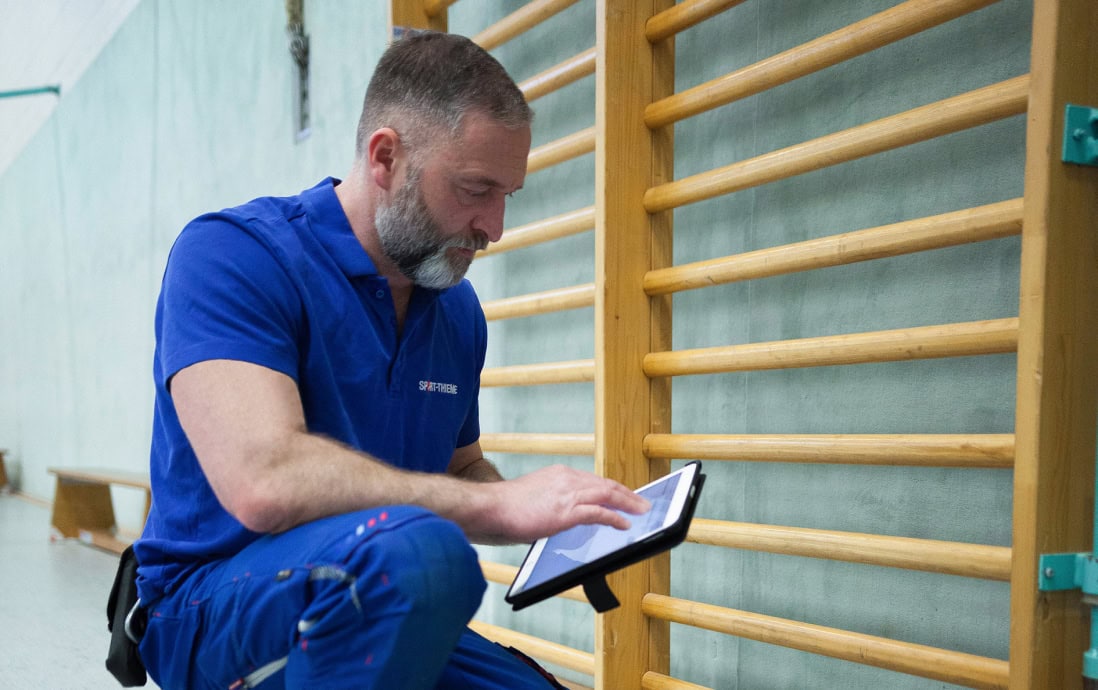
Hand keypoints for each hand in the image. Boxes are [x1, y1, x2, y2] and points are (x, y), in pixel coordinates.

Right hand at [476, 464, 650, 543]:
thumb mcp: (535, 497)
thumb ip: (552, 502)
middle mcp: (566, 479)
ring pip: (607, 494)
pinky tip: (624, 524)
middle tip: (641, 502)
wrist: (491, 507)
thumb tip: (559, 515)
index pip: (593, 480)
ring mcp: (567, 494)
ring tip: (641, 511)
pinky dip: (614, 518)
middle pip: (605, 484)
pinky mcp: (566, 511)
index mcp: (558, 474)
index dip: (611, 487)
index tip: (623, 494)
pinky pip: (598, 513)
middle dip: (626, 493)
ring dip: (628, 503)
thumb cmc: (505, 506)